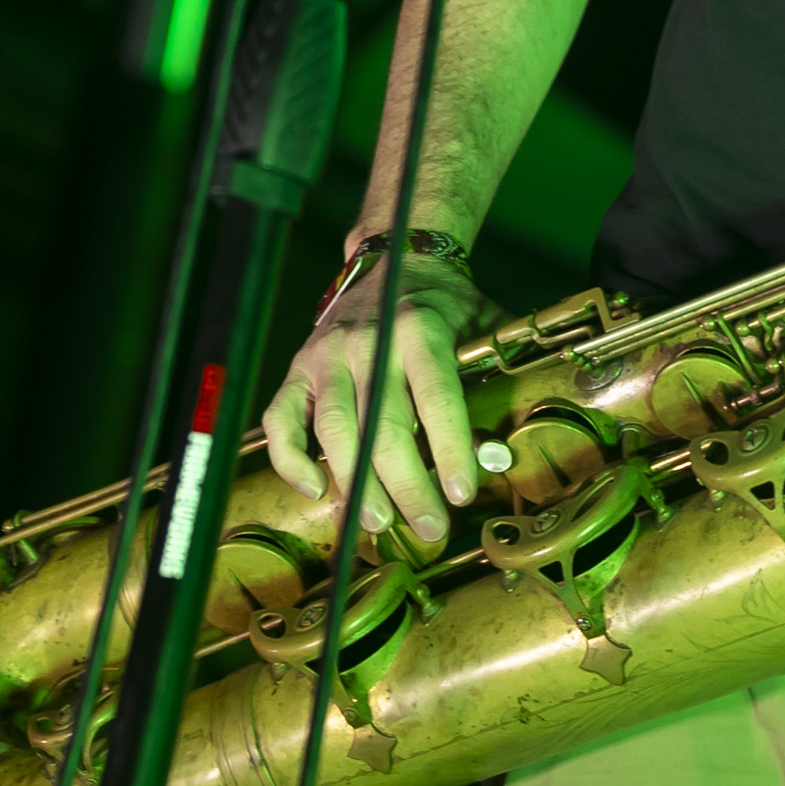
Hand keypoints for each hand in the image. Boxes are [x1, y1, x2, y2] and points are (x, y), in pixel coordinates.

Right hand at [262, 242, 492, 534]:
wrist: (396, 258)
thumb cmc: (447, 304)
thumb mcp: (484, 326)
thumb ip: (496, 377)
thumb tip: (504, 452)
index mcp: (421, 329)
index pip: (436, 396)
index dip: (449, 449)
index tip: (461, 494)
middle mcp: (369, 341)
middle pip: (383, 424)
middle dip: (407, 484)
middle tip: (429, 527)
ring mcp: (327, 355)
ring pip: (334, 429)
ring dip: (356, 482)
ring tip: (378, 521)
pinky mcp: (298, 368)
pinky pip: (280, 420)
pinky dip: (290, 459)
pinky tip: (315, 489)